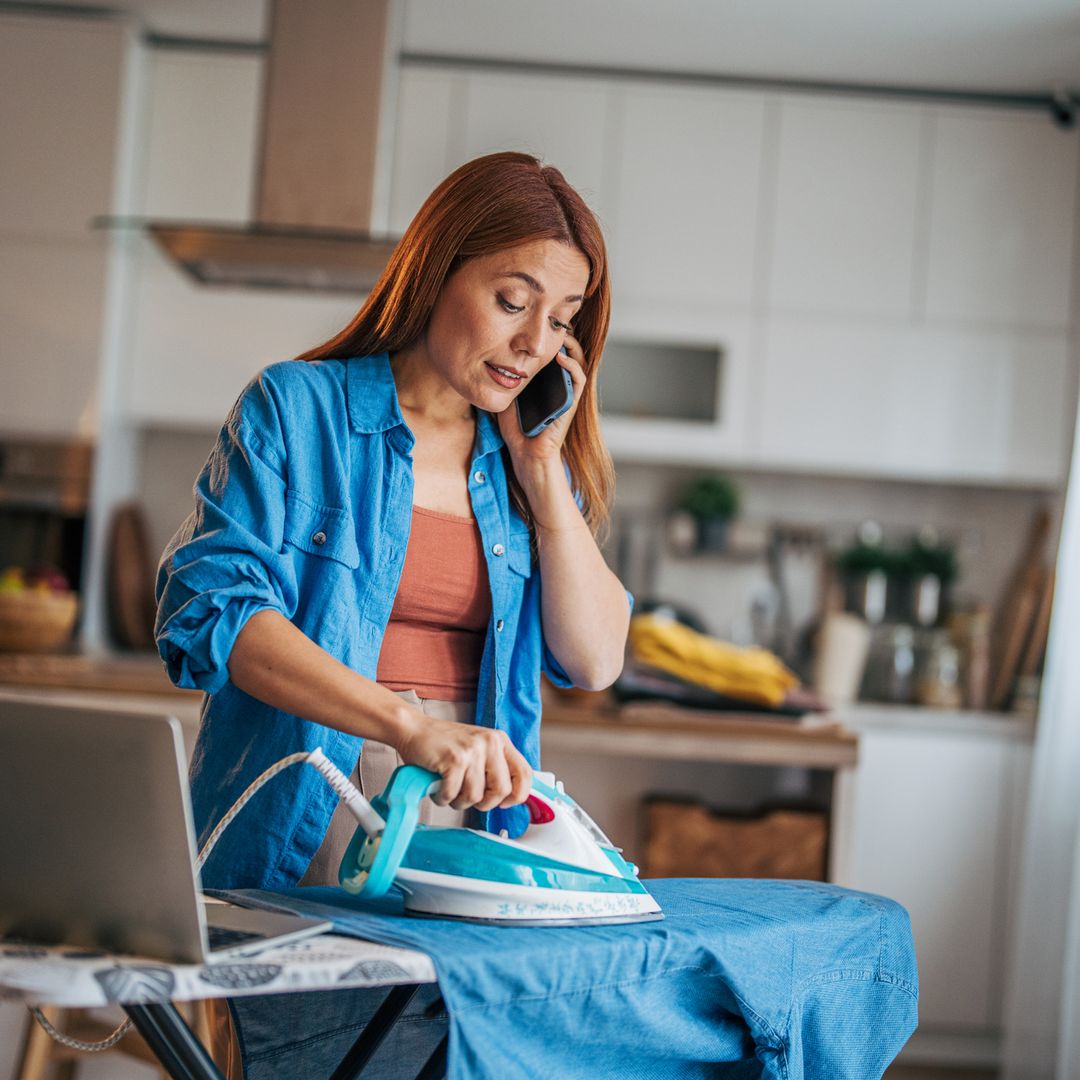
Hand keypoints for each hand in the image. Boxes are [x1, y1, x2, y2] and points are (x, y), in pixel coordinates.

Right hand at [394, 708, 532, 810]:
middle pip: (502, 791)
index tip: (504, 803)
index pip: (524, 774)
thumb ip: (495, 767)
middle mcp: (490, 743)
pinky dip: (442, 797)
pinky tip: (437, 786)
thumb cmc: (444, 745)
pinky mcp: (454, 759)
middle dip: (483, 803)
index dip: (517, 795)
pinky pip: (453, 794)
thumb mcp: (478, 749)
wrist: (414, 729)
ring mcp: (473, 750)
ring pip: (475, 796)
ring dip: (458, 801)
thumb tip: (511, 798)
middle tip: (467, 797)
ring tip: (448, 788)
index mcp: (500, 741)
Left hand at [495, 333, 586, 476]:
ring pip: (578, 361)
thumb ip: (504, 378)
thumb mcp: (506, 395)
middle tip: (551, 322)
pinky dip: (573, 366)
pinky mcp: (572, 403)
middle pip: (567, 351)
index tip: (537, 323)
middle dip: (561, 335)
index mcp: (546, 381)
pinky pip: (579, 380)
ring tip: (561, 333)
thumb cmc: (516, 429)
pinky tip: (560, 357)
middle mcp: (559, 384)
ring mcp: (568, 393)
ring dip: (571, 345)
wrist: (526, 454)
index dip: (548, 336)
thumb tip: (488, 358)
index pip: (551, 352)